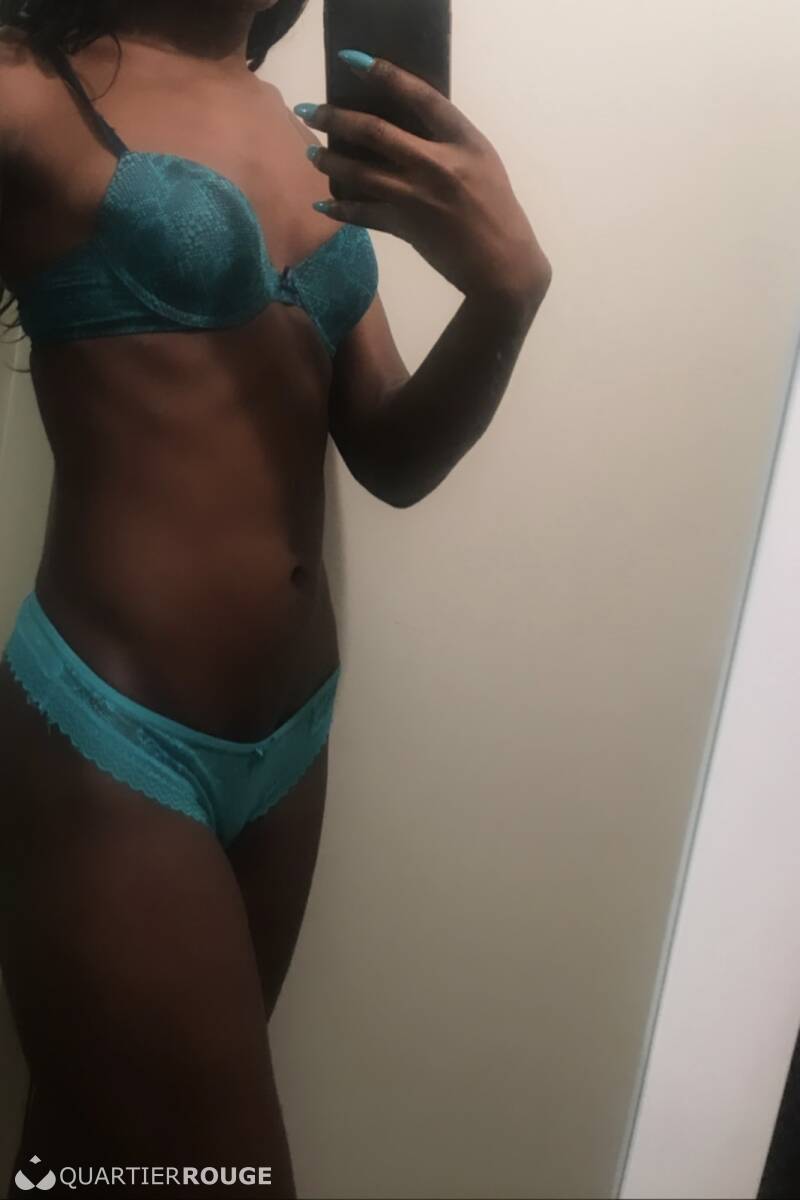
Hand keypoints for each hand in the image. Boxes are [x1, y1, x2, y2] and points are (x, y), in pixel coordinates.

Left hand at [295, 52, 551, 315]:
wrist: (502, 263)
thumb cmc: (494, 207)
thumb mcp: (480, 160)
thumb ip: (447, 140)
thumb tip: (404, 124)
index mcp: (462, 140)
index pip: (419, 96)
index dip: (383, 74)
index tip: (352, 60)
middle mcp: (436, 164)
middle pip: (375, 132)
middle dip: (335, 118)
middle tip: (308, 109)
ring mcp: (417, 197)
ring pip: (360, 173)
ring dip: (329, 161)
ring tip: (311, 152)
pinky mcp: (405, 227)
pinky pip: (363, 214)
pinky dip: (340, 210)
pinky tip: (322, 204)